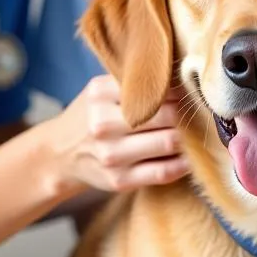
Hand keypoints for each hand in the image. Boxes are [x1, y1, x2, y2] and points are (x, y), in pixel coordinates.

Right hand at [45, 75, 188, 196]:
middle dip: (186, 114)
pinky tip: (188, 157)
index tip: (188, 91)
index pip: (154, 88)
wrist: (60, 153)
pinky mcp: (119, 180)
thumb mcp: (101, 90)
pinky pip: (163, 172)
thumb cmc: (91, 115)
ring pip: (168, 143)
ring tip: (194, 131)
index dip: (178, 90)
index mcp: (100, 94)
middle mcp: (102, 124)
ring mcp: (110, 155)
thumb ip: (133, 82)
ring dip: (188, 138)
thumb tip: (181, 76)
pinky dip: (182, 164)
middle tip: (195, 112)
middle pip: (166, 116)